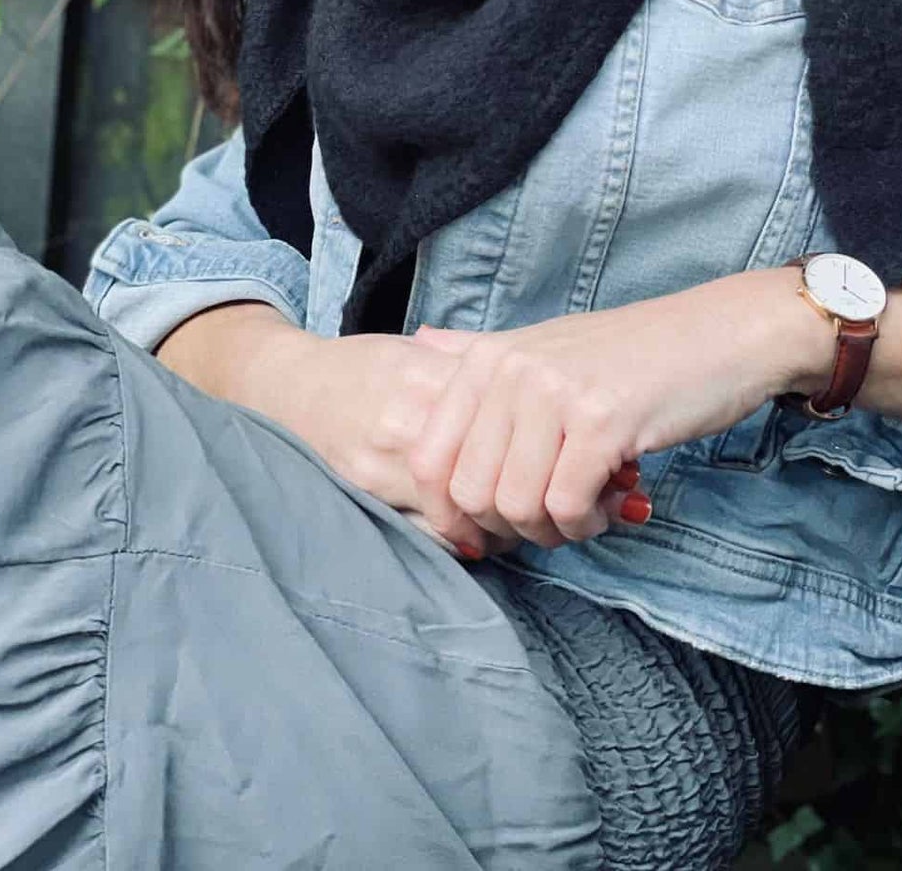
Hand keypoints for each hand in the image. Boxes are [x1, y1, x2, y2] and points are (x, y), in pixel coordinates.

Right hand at [154, 303, 643, 558]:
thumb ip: (479, 371)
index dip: (573, 445)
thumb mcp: (423, 357)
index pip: (521, 419)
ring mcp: (388, 464)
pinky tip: (502, 545)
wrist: (282, 387)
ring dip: (528, 524)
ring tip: (575, 526)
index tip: (619, 458)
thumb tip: (558, 394)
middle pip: (506, 470)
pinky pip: (432, 532)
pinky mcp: (368, 495)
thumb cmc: (362, 369)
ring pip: (476, 511)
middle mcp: (414, 421)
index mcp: (435, 378)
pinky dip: (473, 541)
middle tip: (616, 499)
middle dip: (562, 491)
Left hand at [404, 272, 799, 550]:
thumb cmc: (635, 353)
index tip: (486, 535)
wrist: (722, 335)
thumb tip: (418, 343)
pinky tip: (614, 502)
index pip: (428, 459)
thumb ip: (482, 350)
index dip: (450, 513)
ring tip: (588, 508)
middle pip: (470, 493)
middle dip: (510, 528)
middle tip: (553, 518)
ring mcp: (556, 393)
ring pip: (516, 507)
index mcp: (490, 356)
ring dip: (554, 529)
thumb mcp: (548, 343)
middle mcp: (513, 369)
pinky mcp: (603, 421)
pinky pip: (566, 507)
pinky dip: (587, 523)